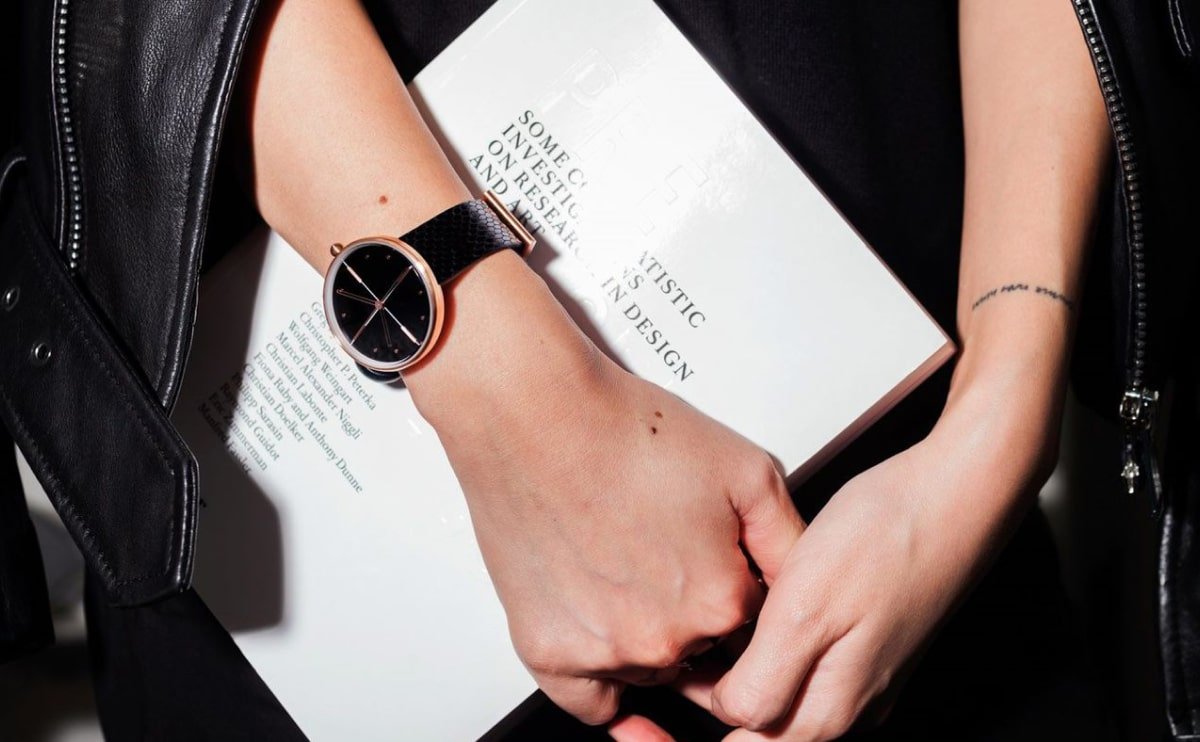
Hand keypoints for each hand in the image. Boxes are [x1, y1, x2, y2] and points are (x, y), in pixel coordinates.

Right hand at [405, 252, 805, 724]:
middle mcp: (666, 640)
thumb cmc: (626, 430)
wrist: (536, 413)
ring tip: (633, 572)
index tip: (719, 562)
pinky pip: (591, 701)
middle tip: (670, 560)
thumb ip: (791, 541)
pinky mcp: (547, 651)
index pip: (757, 628)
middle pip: (704, 656)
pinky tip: (626, 702)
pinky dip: (610, 695)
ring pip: (650, 672)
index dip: (740, 590)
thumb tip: (808, 585)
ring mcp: (604, 651)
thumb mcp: (747, 470)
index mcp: (722, 601)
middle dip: (699, 619)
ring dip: (654, 644)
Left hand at [614, 373, 1056, 741]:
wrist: (957, 493)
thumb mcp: (806, 608)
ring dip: (744, 670)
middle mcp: (850, 705)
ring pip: (784, 695)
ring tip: (717, 623)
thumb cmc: (888, 538)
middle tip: (686, 643)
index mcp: (829, 709)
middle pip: (762, 726)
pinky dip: (774, 647)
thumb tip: (730, 715)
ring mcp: (863, 677)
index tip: (671, 656)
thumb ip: (764, 677)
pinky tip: (764, 609)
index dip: (697, 696)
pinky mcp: (869, 645)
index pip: (741, 735)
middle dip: (717, 692)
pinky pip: (808, 667)